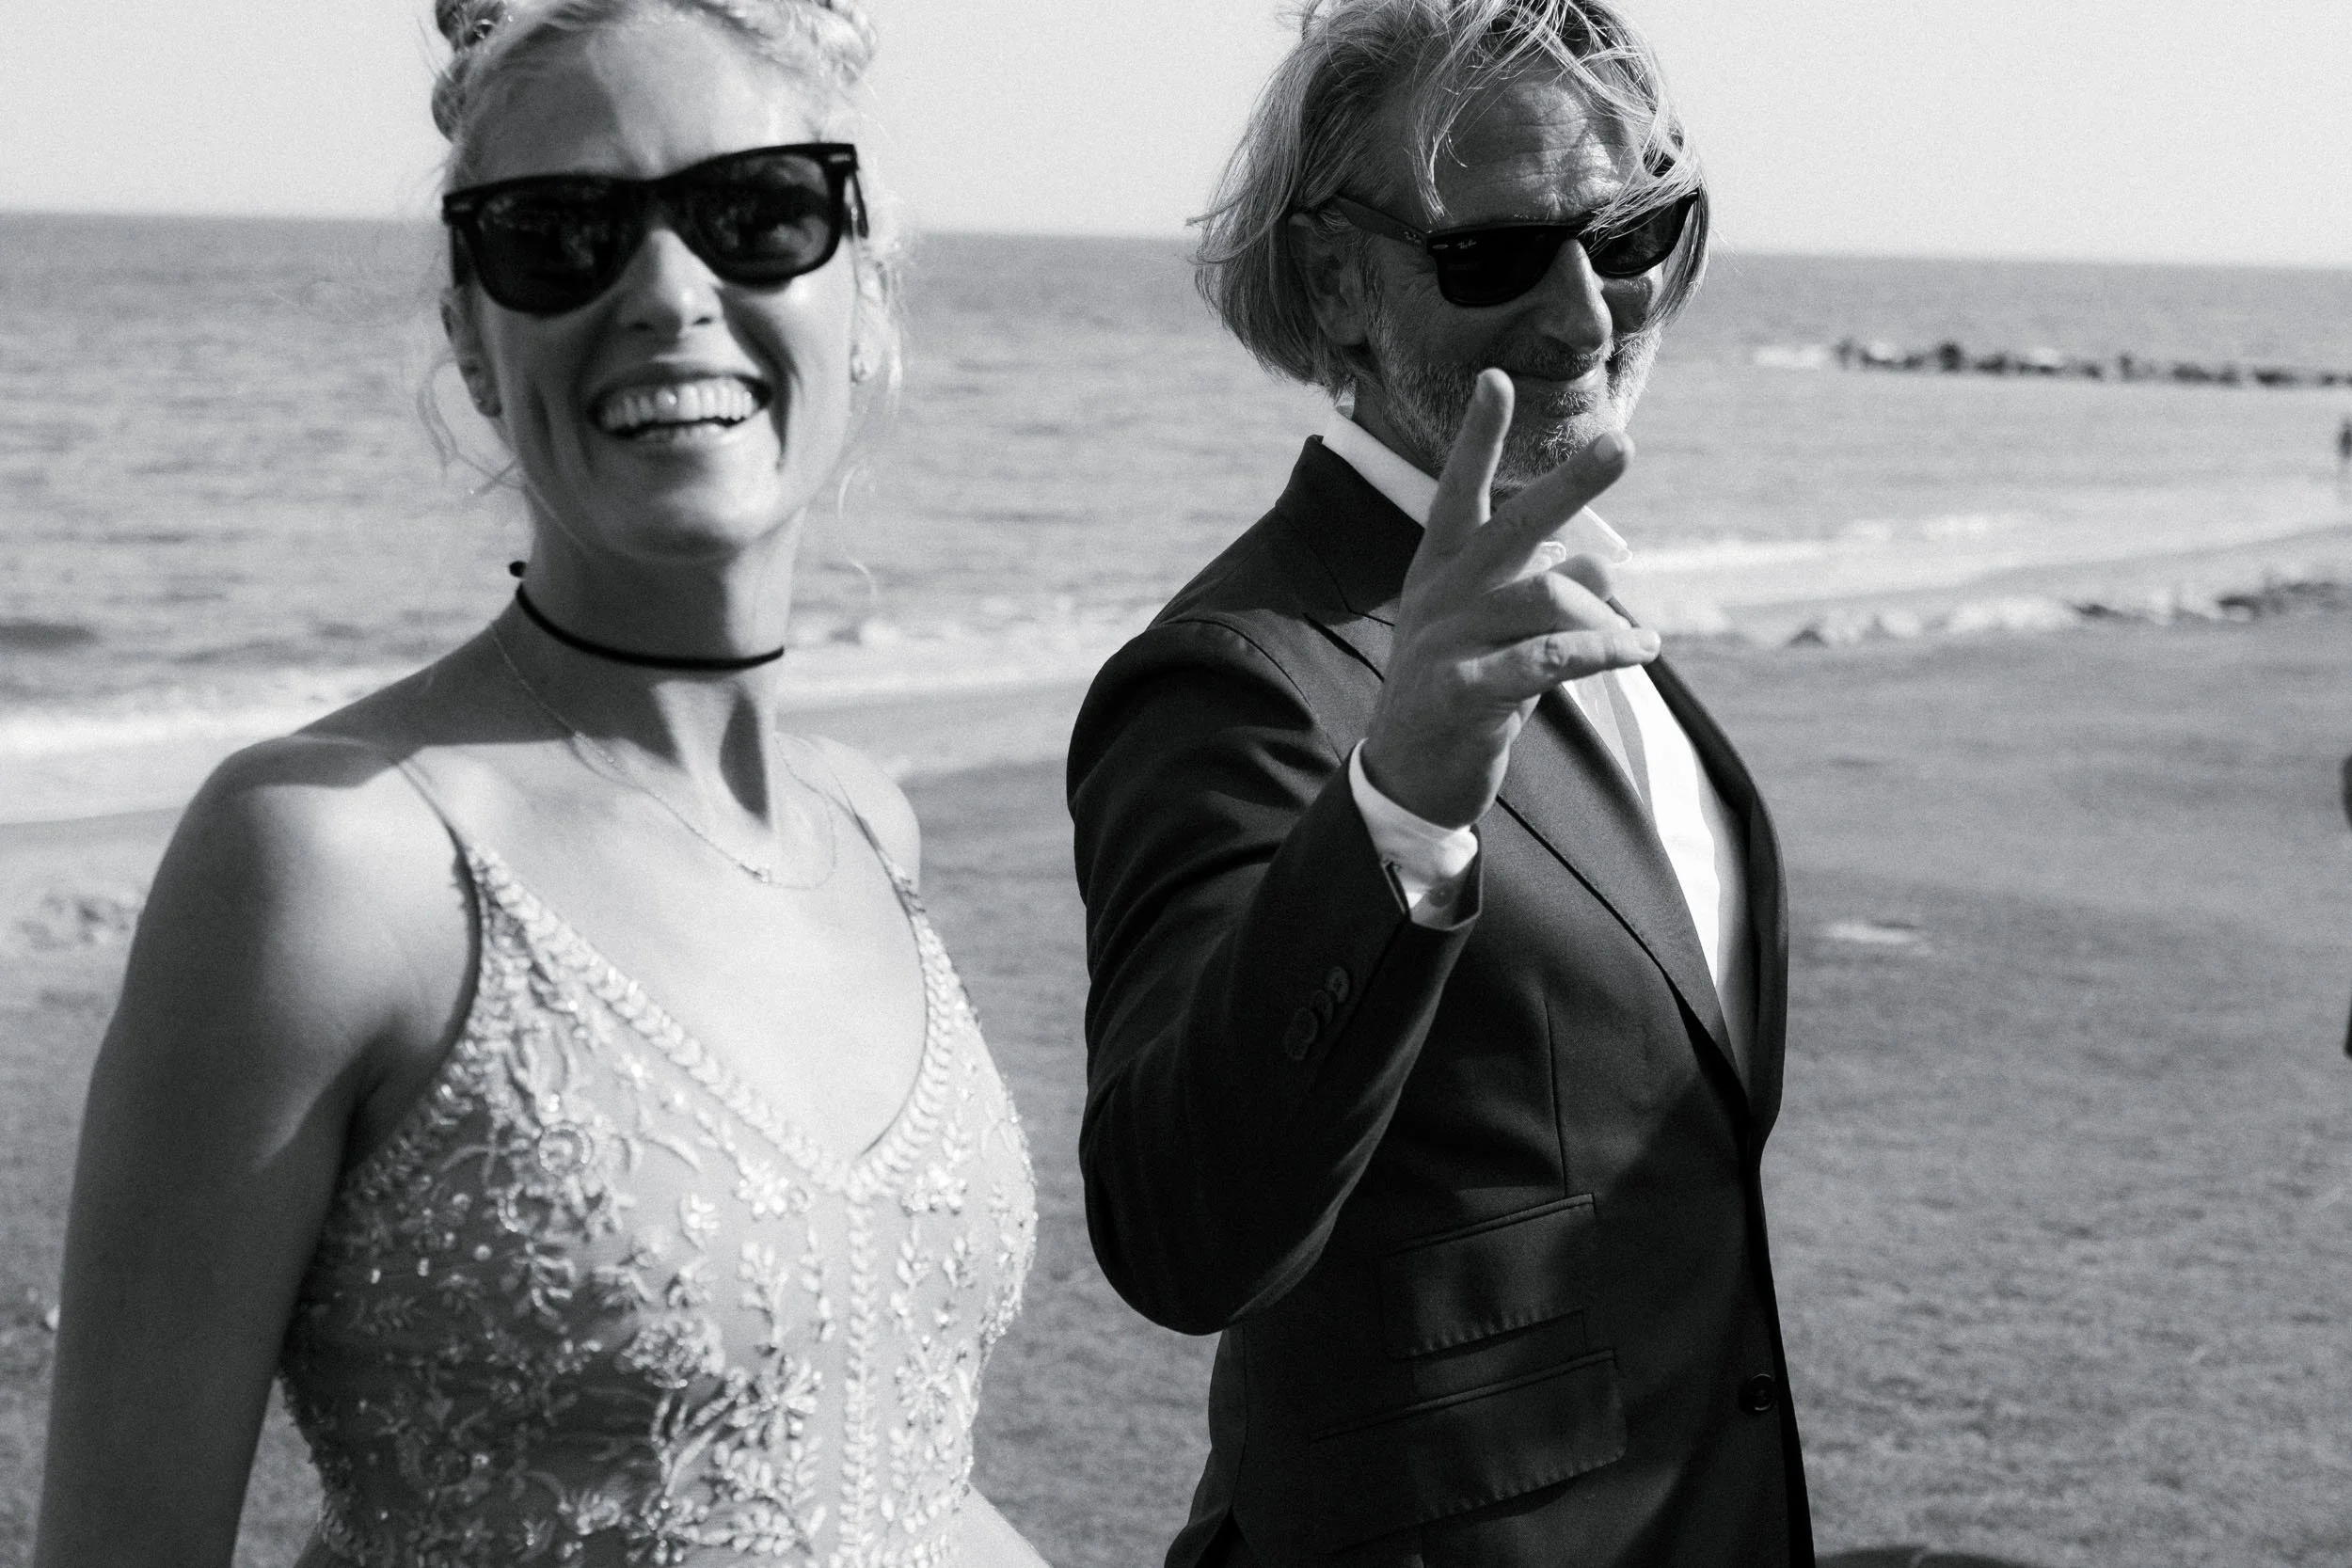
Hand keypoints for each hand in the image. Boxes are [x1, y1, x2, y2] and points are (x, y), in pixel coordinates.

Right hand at [1360, 369, 1657, 828]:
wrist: (1408, 777)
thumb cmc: (1462, 693)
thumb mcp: (1500, 634)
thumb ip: (1544, 593)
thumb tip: (1603, 564)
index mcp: (1442, 569)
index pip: (1459, 492)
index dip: (1478, 437)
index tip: (1496, 377)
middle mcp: (1442, 594)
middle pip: (1513, 526)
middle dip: (1570, 485)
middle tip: (1621, 445)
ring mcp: (1446, 641)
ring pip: (1546, 598)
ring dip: (1606, 618)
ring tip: (1640, 644)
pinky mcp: (1459, 692)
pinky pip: (1541, 661)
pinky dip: (1597, 652)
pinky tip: (1637, 652)